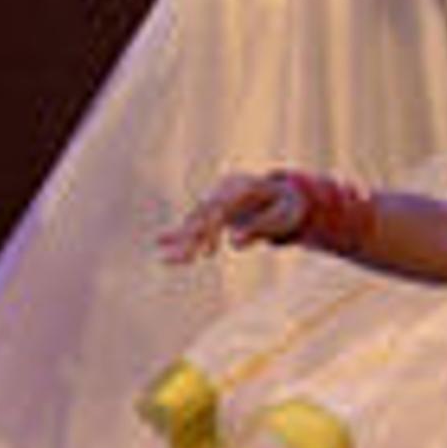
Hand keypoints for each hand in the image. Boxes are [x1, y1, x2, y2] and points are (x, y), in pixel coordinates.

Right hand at [160, 172, 308, 263]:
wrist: (285, 194)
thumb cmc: (286, 207)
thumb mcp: (281, 216)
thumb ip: (259, 226)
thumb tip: (234, 243)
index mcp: (242, 187)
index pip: (222, 209)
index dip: (213, 230)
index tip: (208, 253)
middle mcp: (225, 190)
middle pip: (204, 215)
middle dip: (192, 238)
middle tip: (182, 260)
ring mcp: (218, 199)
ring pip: (196, 221)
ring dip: (182, 241)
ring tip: (165, 260)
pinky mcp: (213, 210)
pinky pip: (195, 224)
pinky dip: (180, 235)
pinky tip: (160, 241)